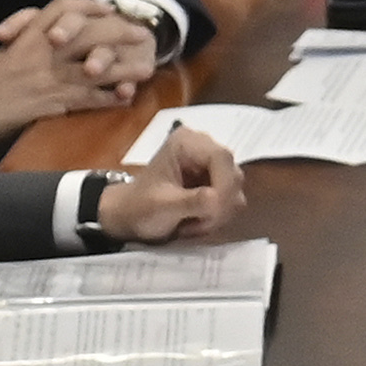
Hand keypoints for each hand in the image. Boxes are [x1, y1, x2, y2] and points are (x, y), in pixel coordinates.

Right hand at [0, 0, 155, 149]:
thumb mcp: (4, 51)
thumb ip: (27, 38)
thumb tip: (51, 34)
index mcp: (28, 35)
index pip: (63, 8)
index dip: (89, 7)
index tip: (108, 9)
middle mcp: (42, 51)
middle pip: (88, 33)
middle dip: (117, 33)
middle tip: (141, 35)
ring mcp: (48, 77)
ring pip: (95, 68)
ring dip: (123, 68)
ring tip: (146, 69)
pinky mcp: (52, 103)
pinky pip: (87, 99)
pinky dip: (107, 99)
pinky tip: (124, 99)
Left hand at [102, 125, 244, 243]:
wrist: (130, 217)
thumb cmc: (139, 207)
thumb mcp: (162, 206)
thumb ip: (191, 202)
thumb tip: (216, 200)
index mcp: (187, 142)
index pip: (222, 157)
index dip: (224, 185)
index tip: (213, 211)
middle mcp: (204, 147)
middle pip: (233, 174)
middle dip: (220, 204)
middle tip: (199, 223)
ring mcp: (212, 164)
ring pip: (235, 189)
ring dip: (219, 213)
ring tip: (193, 223)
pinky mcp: (217, 181)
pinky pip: (232, 199)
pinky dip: (219, 215)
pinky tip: (198, 220)